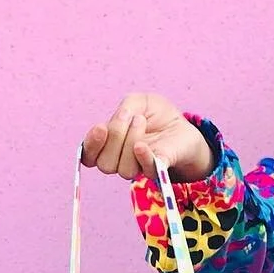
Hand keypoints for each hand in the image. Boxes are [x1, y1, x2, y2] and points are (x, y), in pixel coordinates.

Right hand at [82, 93, 214, 180]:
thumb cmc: (156, 114)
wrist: (185, 129)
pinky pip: (147, 170)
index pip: (89, 155)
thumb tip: (119, 121)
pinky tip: (141, 146)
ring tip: (142, 121)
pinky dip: (143, 158)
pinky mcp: (159, 170)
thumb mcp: (139, 101)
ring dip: (130, 142)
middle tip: (131, 116)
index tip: (101, 129)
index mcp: (110, 145)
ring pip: (122, 170)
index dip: (91, 145)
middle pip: (105, 163)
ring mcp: (139, 168)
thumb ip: (126, 108)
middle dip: (116, 136)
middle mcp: (120, 161)